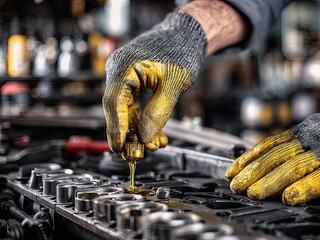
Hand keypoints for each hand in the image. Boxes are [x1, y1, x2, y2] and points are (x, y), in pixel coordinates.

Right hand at [103, 10, 206, 151]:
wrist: (187, 35)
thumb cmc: (182, 51)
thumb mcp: (174, 85)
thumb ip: (158, 112)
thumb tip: (144, 138)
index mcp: (124, 66)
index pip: (113, 102)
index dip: (116, 128)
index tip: (120, 148)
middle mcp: (119, 70)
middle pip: (117, 109)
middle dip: (129, 134)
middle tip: (138, 155)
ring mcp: (124, 75)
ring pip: (126, 110)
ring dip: (139, 130)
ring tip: (154, 146)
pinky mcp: (133, 81)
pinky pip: (134, 104)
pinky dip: (144, 120)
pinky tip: (155, 135)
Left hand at [226, 95, 319, 204]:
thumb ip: (298, 144)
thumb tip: (273, 159)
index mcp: (304, 129)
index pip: (269, 144)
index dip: (248, 158)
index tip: (232, 171)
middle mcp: (312, 136)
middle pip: (276, 156)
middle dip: (253, 172)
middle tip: (235, 186)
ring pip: (294, 166)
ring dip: (271, 181)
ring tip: (253, 193)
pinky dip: (305, 187)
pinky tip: (291, 197)